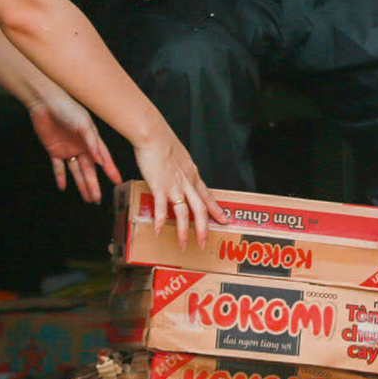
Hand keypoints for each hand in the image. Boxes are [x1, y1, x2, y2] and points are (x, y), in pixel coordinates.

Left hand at [28, 95, 119, 202]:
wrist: (45, 103)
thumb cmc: (67, 108)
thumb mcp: (83, 124)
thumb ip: (92, 143)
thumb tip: (100, 161)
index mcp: (91, 140)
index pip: (103, 159)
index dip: (111, 171)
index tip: (118, 182)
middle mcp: (81, 147)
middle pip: (89, 170)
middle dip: (93, 185)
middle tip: (97, 199)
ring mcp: (68, 149)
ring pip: (76, 171)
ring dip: (81, 184)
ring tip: (87, 198)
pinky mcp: (54, 150)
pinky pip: (58, 167)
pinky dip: (60, 177)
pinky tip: (63, 187)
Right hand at [134, 132, 229, 247]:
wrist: (153, 134)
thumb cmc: (163, 142)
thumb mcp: (180, 156)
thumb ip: (181, 168)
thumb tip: (179, 173)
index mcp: (192, 175)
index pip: (207, 196)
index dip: (216, 209)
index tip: (224, 220)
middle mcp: (187, 182)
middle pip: (200, 209)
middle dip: (203, 228)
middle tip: (204, 242)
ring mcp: (174, 186)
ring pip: (184, 213)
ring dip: (184, 231)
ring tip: (183, 244)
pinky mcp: (160, 186)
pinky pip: (162, 208)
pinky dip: (160, 222)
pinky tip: (158, 232)